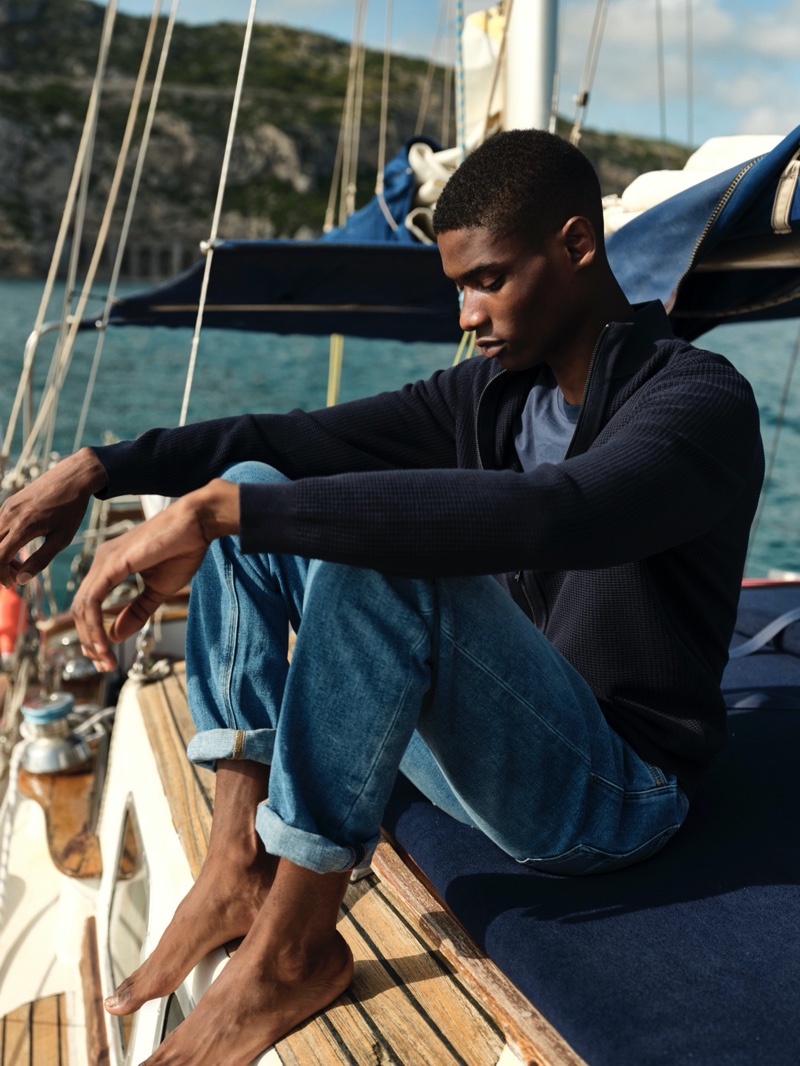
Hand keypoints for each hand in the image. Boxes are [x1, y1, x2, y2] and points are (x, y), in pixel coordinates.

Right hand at [0, 448, 107, 587]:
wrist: (72, 477)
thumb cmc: (71, 509)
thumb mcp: (62, 539)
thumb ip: (41, 560)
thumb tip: (22, 580)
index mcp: (23, 527)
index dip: (1, 575)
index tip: (12, 583)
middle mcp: (9, 516)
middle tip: (15, 576)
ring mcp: (6, 508)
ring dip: (0, 555)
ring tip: (19, 563)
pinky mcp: (7, 504)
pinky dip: (2, 541)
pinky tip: (18, 547)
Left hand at [71, 479, 238, 670]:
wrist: (196, 524)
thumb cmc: (182, 550)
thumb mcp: (157, 590)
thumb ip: (136, 611)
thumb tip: (114, 636)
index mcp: (109, 566)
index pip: (89, 605)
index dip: (93, 634)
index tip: (105, 658)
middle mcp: (101, 562)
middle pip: (80, 609)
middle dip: (89, 641)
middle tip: (103, 665)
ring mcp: (104, 561)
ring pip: (83, 607)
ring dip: (91, 639)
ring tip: (104, 660)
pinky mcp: (112, 564)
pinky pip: (93, 601)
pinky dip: (95, 626)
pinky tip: (104, 644)